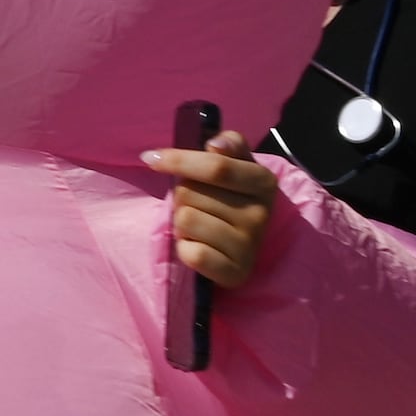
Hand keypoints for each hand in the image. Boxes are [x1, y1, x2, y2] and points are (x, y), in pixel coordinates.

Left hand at [141, 130, 278, 290]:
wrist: (241, 250)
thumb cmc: (230, 199)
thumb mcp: (237, 165)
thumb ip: (230, 145)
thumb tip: (216, 142)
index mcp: (264, 181)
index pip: (217, 167)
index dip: (180, 160)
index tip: (151, 158)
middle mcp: (261, 214)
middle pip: (192, 193)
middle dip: (182, 196)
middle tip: (195, 204)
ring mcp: (249, 245)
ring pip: (186, 220)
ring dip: (181, 222)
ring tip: (198, 226)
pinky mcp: (236, 272)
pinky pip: (191, 253)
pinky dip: (184, 249)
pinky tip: (198, 246)